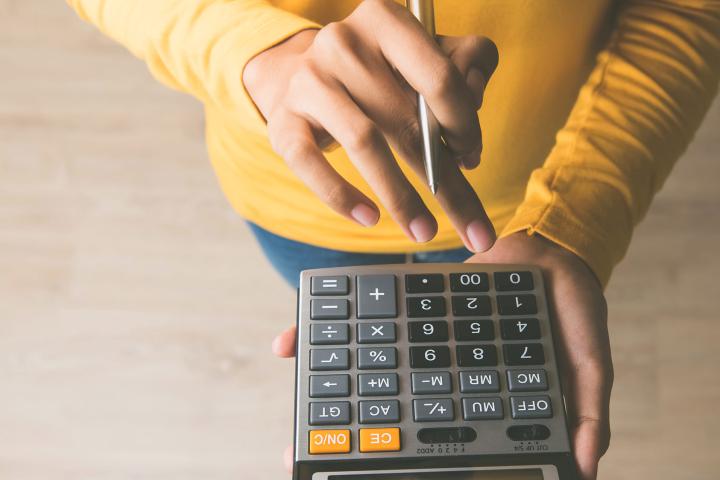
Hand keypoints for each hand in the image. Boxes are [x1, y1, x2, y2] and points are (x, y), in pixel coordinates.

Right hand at [243, 0, 498, 251]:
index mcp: (385, 20)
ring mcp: (308, 82)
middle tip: (472, 230)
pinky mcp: (283, 122)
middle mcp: (343, 44)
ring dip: (400, 196)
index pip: (439, 77)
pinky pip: (311, 164)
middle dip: (445, 182)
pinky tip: (368, 217)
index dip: (464, 125)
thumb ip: (466, 72)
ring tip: (423, 231)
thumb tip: (471, 133)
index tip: (471, 158)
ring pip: (363, 142)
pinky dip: (340, 195)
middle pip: (407, 120)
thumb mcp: (423, 58)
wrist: (300, 75)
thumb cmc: (376, 73)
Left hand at [272, 233, 612, 476]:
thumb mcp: (591, 363)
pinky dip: (341, 331)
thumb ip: (591, 411)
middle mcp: (447, 369)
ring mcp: (429, 339)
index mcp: (481, 391)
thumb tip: (587, 468)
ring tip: (301, 405)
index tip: (366, 474)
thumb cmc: (574, 311)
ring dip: (337, 382)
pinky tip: (295, 342)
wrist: (555, 247)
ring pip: (376, 366)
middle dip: (356, 432)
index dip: (408, 452)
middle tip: (309, 452)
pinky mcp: (415, 305)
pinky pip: (375, 321)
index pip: (443, 433)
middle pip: (396, 406)